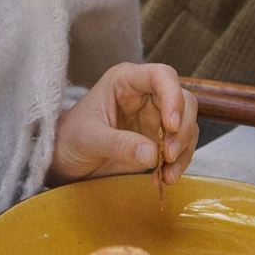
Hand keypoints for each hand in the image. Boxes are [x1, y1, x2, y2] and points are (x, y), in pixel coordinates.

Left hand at [48, 62, 198, 185]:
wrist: (67, 159)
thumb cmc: (71, 138)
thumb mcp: (90, 139)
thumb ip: (119, 144)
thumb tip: (153, 154)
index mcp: (126, 81)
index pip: (161, 75)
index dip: (173, 97)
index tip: (171, 125)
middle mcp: (146, 94)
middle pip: (184, 101)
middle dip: (182, 129)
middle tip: (170, 155)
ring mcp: (155, 117)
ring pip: (187, 126)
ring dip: (184, 151)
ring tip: (167, 175)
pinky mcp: (159, 139)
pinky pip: (181, 148)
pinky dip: (178, 164)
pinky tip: (164, 179)